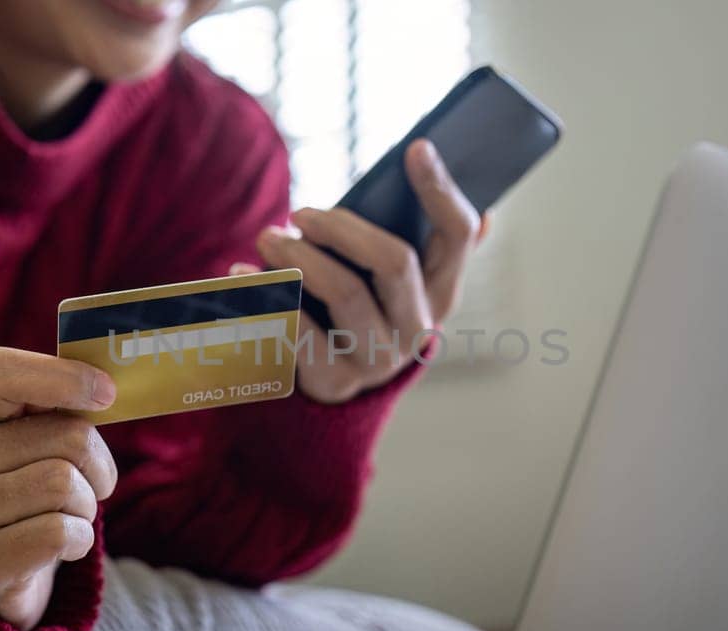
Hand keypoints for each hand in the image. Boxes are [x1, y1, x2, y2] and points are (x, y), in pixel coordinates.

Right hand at [0, 347, 118, 629]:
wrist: (3, 571)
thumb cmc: (33, 489)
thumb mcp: (40, 439)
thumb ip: (63, 409)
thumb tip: (105, 388)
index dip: (60, 376)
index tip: (106, 393)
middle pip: (69, 437)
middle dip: (97, 465)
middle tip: (85, 485)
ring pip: (65, 485)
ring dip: (87, 505)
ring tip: (65, 515)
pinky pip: (59, 533)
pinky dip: (80, 539)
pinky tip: (62, 545)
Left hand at [244, 139, 487, 402]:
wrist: (331, 386)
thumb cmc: (360, 307)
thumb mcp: (395, 282)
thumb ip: (425, 246)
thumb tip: (484, 216)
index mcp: (442, 292)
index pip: (457, 234)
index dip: (440, 189)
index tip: (416, 147)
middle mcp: (419, 328)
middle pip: (395, 261)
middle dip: (343, 227)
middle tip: (300, 212)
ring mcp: (379, 358)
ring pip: (344, 291)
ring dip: (299, 255)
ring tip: (266, 237)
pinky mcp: (334, 380)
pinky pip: (297, 330)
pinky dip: (266, 295)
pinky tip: (242, 274)